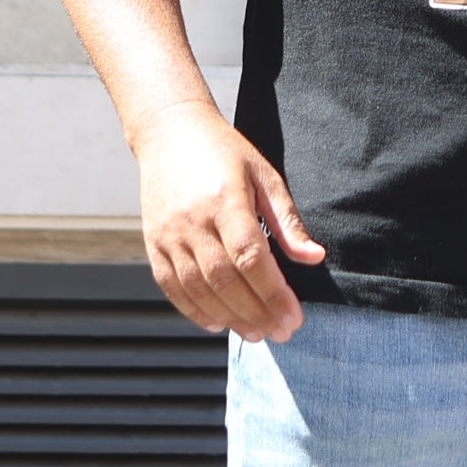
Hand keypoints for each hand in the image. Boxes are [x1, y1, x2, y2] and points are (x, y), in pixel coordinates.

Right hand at [134, 101, 323, 340]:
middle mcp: (192, 220)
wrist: (169, 133)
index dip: (273, 293)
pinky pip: (172, 286)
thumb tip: (314, 258)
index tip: (294, 317)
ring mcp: (168, 233)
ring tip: (256, 333)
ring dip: (230, 318)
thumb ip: (287, 221)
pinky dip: (194, 311)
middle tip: (281, 333)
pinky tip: (218, 323)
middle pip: (225, 280)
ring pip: (198, 289)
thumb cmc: (223, 153)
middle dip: (256, 313)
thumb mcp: (263, 175)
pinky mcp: (152, 242)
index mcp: (225, 199)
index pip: (250, 257)